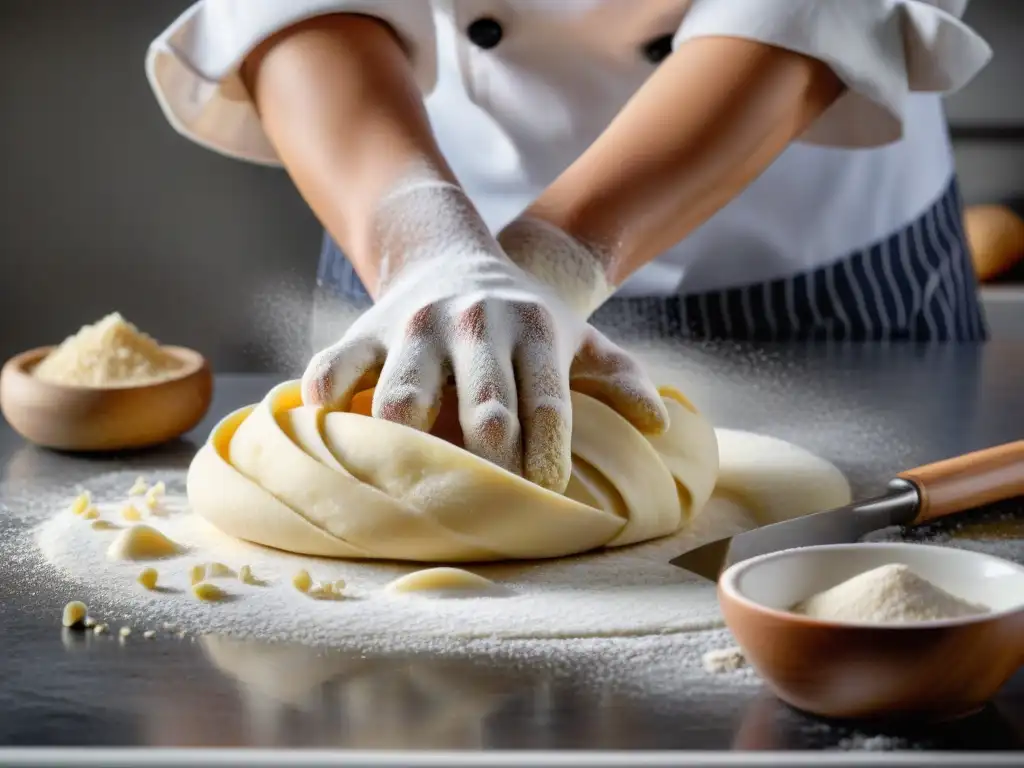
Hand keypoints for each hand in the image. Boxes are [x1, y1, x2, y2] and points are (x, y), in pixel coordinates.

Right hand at [301, 178, 668, 492]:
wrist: (449, 254)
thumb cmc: (522, 316)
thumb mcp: (576, 336)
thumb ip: (618, 377)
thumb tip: (660, 425)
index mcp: (534, 332)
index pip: (546, 406)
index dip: (547, 458)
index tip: (544, 502)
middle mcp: (477, 326)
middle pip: (483, 408)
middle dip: (488, 464)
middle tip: (484, 513)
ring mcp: (417, 326)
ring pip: (406, 394)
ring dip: (406, 446)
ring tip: (404, 492)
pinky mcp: (366, 327)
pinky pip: (338, 362)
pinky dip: (326, 393)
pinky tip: (322, 426)